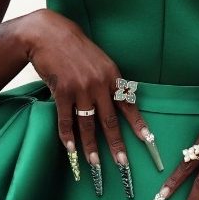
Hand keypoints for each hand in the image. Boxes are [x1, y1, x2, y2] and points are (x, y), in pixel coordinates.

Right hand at [24, 10, 159, 197]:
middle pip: (110, 120)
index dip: (138, 124)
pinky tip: (70, 149)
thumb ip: (109, 82)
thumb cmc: (77, 49)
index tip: (149, 141)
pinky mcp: (61, 92)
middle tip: (123, 164)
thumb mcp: (101, 62)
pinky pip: (65, 119)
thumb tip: (120, 101)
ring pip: (87, 124)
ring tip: (95, 164)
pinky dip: (67, 136)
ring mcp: (80, 89)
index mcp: (113, 76)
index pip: (129, 105)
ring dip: (90, 147)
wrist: (50, 35)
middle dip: (116, 144)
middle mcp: (99, 84)